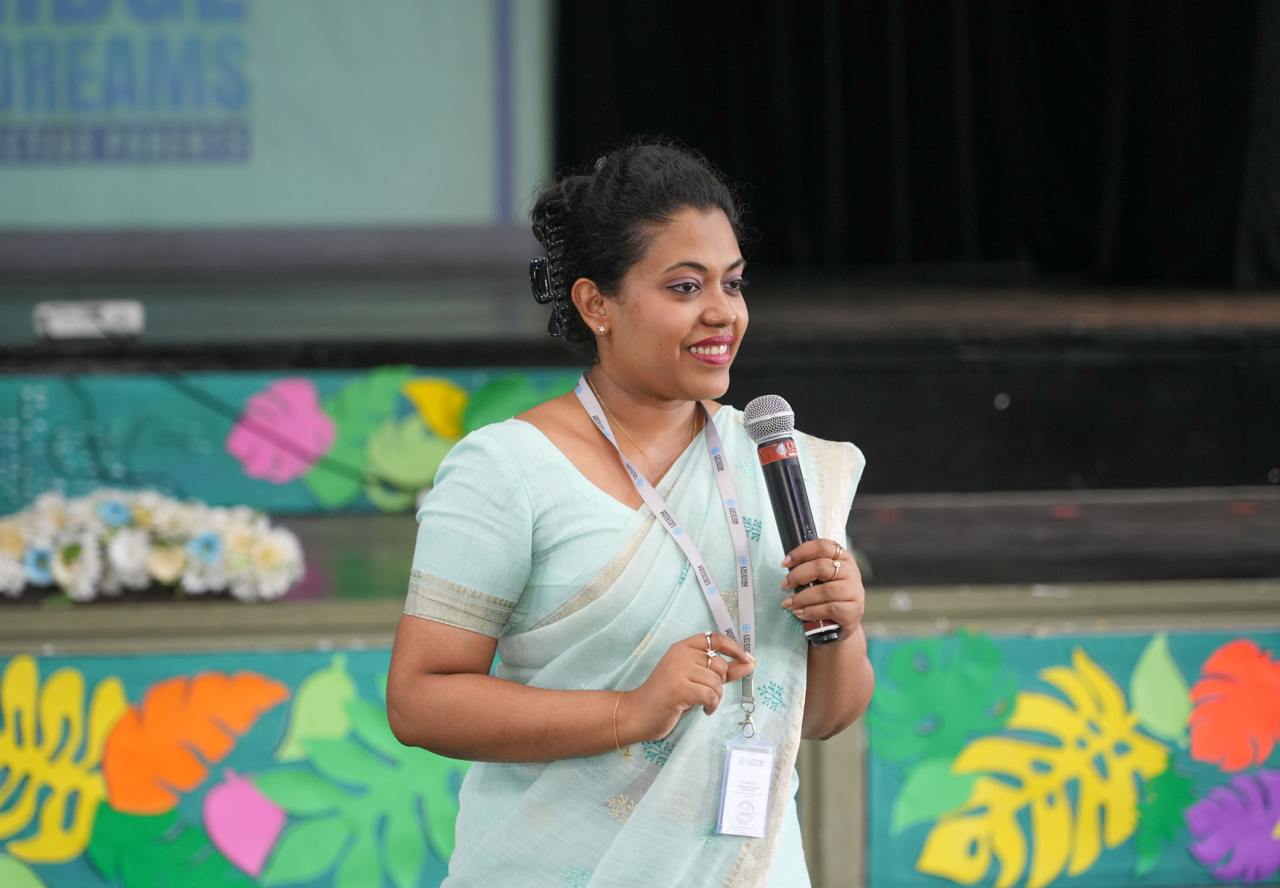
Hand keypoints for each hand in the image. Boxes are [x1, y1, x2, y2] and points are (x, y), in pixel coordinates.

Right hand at [621, 632, 754, 741]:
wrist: (638, 713)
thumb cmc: (668, 697)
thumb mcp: (695, 679)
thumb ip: (722, 671)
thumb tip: (750, 664)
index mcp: (682, 647)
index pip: (715, 638)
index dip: (734, 648)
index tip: (747, 660)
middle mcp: (680, 654)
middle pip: (719, 664)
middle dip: (721, 684)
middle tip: (708, 695)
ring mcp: (678, 670)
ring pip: (716, 682)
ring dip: (716, 698)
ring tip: (704, 704)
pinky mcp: (679, 688)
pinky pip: (710, 695)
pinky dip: (712, 705)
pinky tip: (703, 710)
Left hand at [780, 539, 864, 638]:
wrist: (843, 623)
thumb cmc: (829, 597)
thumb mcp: (823, 579)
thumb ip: (811, 569)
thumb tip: (787, 568)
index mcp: (843, 558)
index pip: (822, 546)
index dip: (801, 552)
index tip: (784, 563)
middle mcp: (851, 572)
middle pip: (821, 567)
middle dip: (797, 576)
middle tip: (784, 585)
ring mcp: (854, 591)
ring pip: (824, 590)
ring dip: (802, 598)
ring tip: (789, 604)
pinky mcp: (854, 610)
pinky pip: (829, 609)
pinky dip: (811, 612)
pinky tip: (801, 613)